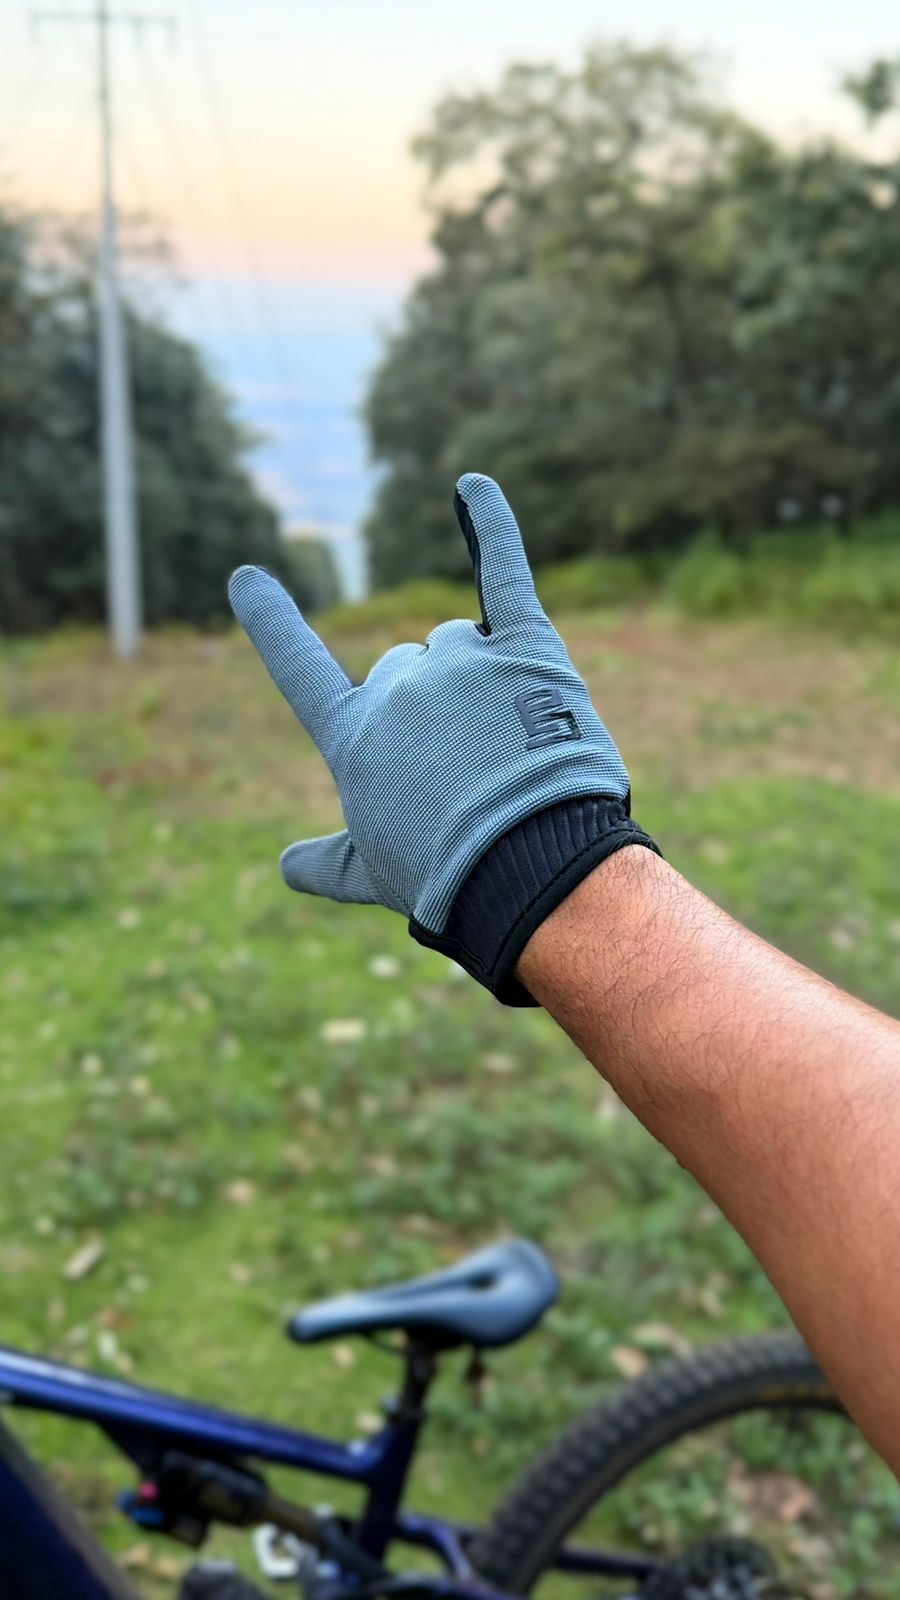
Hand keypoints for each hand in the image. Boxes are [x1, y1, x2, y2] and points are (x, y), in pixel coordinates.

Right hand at [229, 473, 657, 1002]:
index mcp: (353, 734)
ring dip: (478, 678)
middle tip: (471, 777)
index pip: (300, 668)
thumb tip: (287, 866)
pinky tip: (472, 487)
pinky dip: (491, 527)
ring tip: (510, 748)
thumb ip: (328, 863)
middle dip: (434, 712)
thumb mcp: (375, 875)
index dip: (273, 623)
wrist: (532, 867)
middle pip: (405, 668)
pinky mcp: (526, 646)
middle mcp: (396, 684)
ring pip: (459, 642)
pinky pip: (504, 574)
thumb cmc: (449, 877)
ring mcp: (461, 659)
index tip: (248, 578)